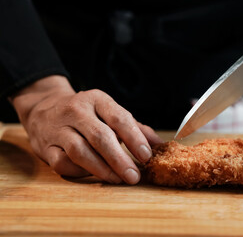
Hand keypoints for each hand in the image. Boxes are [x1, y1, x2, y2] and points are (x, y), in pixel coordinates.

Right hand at [10, 75, 162, 183]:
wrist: (44, 107)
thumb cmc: (87, 114)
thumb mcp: (109, 112)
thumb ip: (135, 128)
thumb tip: (160, 145)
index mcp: (97, 100)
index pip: (118, 118)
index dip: (134, 138)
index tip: (146, 156)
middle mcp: (76, 111)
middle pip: (100, 137)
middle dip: (119, 159)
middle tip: (134, 176)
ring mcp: (58, 128)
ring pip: (79, 151)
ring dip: (101, 169)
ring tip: (118, 179)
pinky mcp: (45, 146)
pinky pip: (62, 163)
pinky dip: (79, 172)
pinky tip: (93, 174)